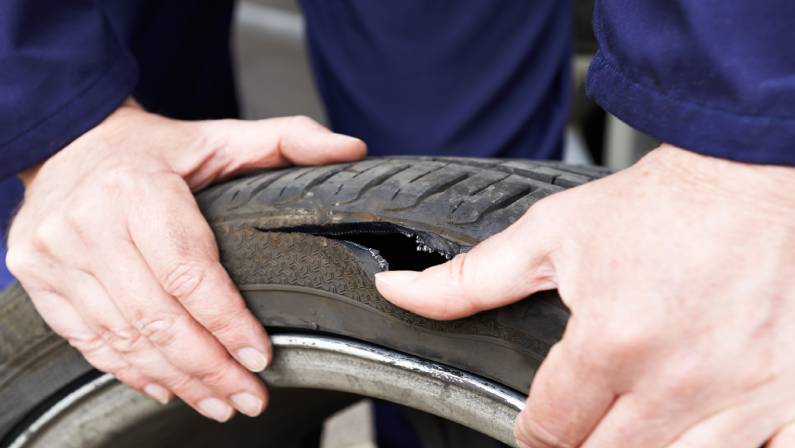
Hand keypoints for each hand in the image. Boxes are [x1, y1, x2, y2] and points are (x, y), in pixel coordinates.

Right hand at [7, 99, 365, 420]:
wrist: (69, 142)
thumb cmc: (156, 149)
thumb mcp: (222, 136)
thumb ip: (288, 140)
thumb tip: (352, 152)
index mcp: (137, 187)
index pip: (189, 273)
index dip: (228, 322)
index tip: (261, 357)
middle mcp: (87, 223)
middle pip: (158, 317)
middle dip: (210, 367)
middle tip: (249, 397)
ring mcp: (55, 255)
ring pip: (124, 338)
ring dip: (177, 379)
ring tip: (219, 403)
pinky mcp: (39, 279)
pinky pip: (88, 340)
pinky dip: (131, 371)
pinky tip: (167, 387)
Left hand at [376, 145, 794, 446]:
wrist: (745, 175)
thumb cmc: (655, 205)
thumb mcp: (549, 235)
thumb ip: (469, 279)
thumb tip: (401, 290)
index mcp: (610, 341)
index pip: (550, 431)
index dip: (535, 429)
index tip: (540, 421)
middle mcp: (675, 378)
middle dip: (581, 443)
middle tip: (582, 420)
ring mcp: (739, 394)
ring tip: (631, 424)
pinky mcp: (787, 395)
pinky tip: (705, 436)